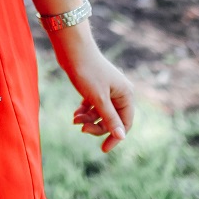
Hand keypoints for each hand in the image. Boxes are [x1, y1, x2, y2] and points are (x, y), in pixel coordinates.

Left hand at [54, 30, 132, 152]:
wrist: (72, 49)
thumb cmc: (87, 72)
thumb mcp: (99, 99)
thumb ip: (110, 119)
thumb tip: (121, 137)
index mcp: (126, 95)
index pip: (125, 123)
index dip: (115, 137)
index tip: (103, 149)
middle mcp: (120, 92)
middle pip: (112, 120)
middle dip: (97, 126)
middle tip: (81, 128)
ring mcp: (108, 90)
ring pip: (101, 113)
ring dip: (88, 119)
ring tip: (74, 120)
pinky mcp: (96, 87)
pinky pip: (94, 106)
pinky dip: (85, 112)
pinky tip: (75, 114)